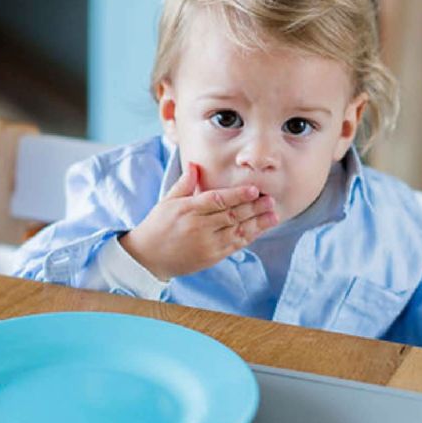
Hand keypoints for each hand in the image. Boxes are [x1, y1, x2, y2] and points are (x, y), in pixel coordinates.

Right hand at [120, 162, 277, 279]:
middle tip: (270, 200)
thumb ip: (184, 184)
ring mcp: (206, 244)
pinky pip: (234, 245)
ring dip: (257, 223)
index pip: (216, 200)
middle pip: (231, 215)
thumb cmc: (158, 225)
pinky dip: (248, 237)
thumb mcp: (167, 201)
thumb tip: (195, 165)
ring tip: (273, 215)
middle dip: (253, 207)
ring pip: (237, 231)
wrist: (148, 257)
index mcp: (188, 209)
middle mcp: (198, 227)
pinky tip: (260, 229)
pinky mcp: (211, 257)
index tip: (253, 189)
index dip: (237, 195)